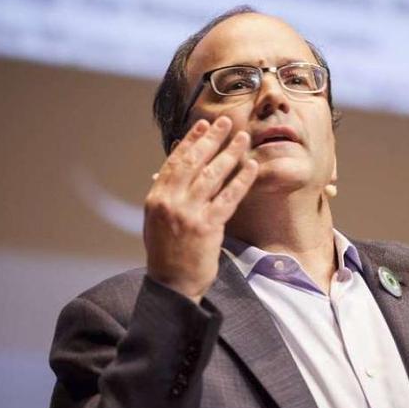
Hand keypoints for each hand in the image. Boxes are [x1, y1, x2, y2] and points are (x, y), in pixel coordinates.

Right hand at [143, 116, 258, 301]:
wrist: (171, 285)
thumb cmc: (166, 254)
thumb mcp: (157, 221)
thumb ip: (166, 197)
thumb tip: (171, 173)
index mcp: (156, 198)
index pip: (175, 162)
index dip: (191, 141)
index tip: (203, 125)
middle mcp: (170, 201)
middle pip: (194, 162)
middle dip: (212, 139)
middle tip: (226, 122)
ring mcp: (189, 213)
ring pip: (213, 175)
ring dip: (230, 153)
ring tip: (242, 138)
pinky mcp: (208, 226)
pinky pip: (228, 197)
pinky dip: (241, 180)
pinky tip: (252, 167)